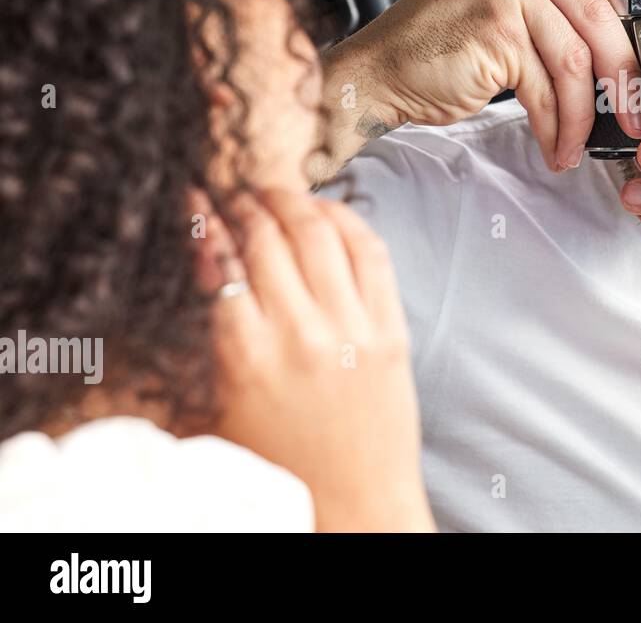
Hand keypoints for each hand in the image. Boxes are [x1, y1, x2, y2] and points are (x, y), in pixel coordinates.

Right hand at [199, 189, 433, 531]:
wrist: (355, 504)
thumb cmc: (280, 462)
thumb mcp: (225, 403)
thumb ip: (214, 333)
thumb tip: (205, 259)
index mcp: (245, 357)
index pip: (219, 262)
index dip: (204, 220)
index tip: (196, 198)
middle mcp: (300, 335)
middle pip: (268, 237)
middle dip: (247, 202)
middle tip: (237, 188)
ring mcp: (352, 330)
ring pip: (320, 233)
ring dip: (294, 201)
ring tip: (276, 192)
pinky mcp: (392, 330)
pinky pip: (372, 253)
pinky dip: (349, 220)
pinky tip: (329, 210)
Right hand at [319, 0, 640, 175]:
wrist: (378, 73)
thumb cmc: (439, 46)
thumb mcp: (499, 4)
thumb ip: (552, 5)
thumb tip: (621, 47)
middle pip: (597, 12)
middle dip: (622, 75)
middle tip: (634, 112)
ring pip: (575, 59)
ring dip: (584, 115)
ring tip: (579, 142)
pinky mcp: (494, 31)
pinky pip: (545, 88)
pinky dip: (556, 127)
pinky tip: (556, 145)